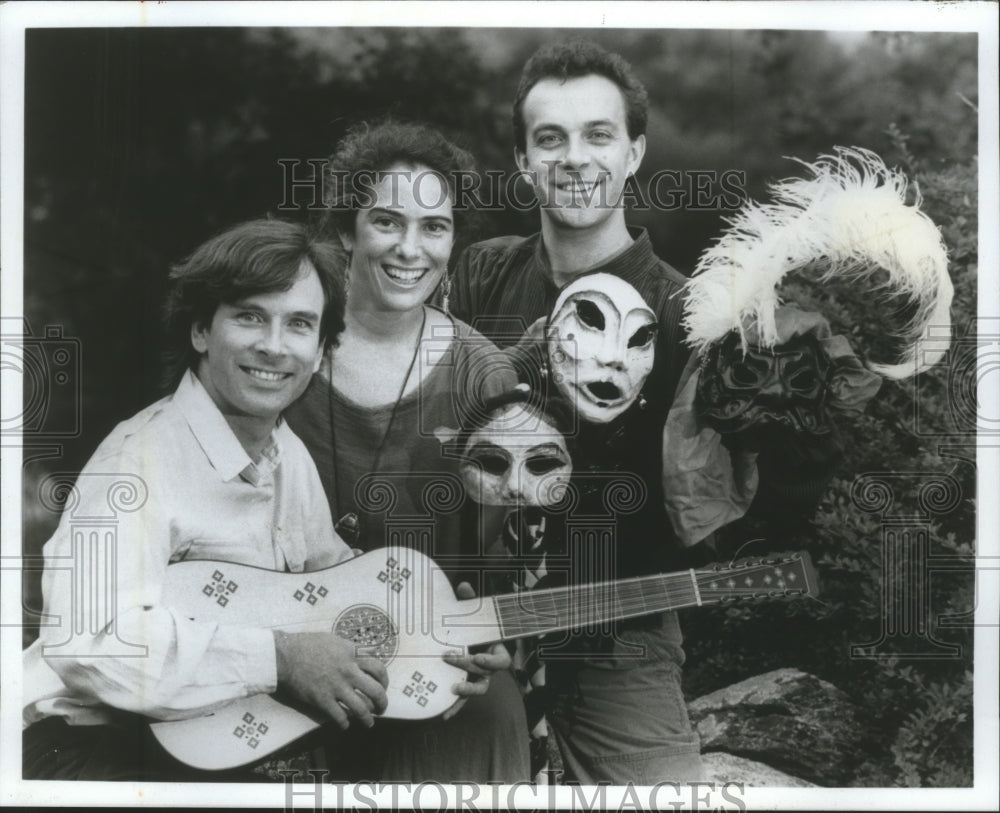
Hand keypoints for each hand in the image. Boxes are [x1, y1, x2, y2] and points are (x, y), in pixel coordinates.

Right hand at [273, 630, 388, 729]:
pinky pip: (340, 717)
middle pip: (376, 691)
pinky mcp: (323, 700)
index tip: (383, 686)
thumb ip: (351, 649)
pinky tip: (345, 724)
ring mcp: (337, 687)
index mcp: (353, 654)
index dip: (385, 680)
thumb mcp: (335, 640)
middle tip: (381, 708)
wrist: (284, 655)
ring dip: (367, 718)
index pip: (379, 669)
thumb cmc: (307, 644)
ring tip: (369, 722)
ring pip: (361, 708)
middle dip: (382, 703)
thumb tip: (363, 655)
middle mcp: (349, 671)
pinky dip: (345, 723)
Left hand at [440, 582, 511, 720]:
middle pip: (485, 672)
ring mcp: (478, 678)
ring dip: (467, 691)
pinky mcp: (465, 686)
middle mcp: (489, 667)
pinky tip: (443, 716)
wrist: (465, 639)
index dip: (491, 660)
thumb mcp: (470, 614)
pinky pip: (462, 701)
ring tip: (454, 689)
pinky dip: (455, 708)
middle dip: (467, 666)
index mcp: (495, 649)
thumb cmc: (470, 627)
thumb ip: (469, 602)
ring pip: (479, 689)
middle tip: (448, 657)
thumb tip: (463, 586)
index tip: (478, 656)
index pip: (501, 660)